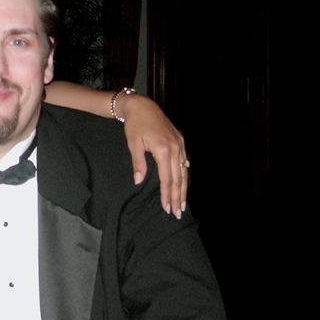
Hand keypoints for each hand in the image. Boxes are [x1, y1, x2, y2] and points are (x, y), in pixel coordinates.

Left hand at [118, 94, 188, 217]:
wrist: (142, 106)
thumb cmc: (135, 125)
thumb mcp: (133, 145)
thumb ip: (138, 164)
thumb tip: (139, 181)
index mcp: (164, 150)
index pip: (167, 179)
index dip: (167, 195)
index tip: (167, 208)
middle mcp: (176, 148)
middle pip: (178, 179)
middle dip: (178, 197)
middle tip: (177, 213)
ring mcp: (180, 144)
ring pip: (184, 172)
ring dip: (184, 189)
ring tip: (183, 204)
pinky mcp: (181, 141)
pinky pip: (185, 162)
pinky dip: (184, 175)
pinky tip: (183, 184)